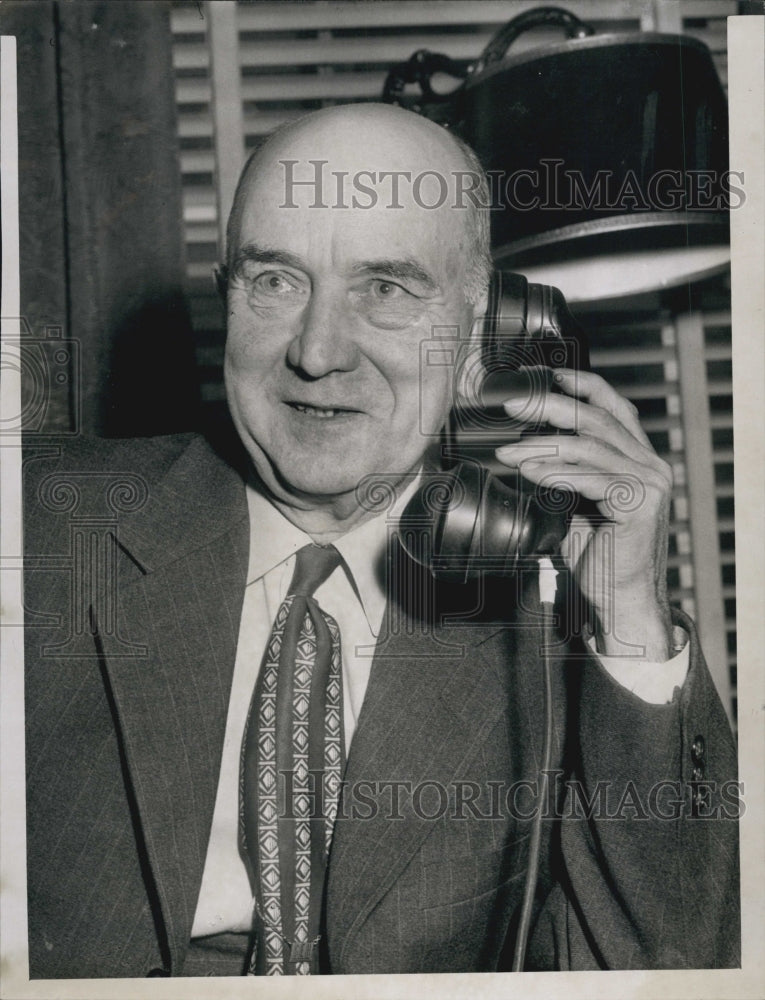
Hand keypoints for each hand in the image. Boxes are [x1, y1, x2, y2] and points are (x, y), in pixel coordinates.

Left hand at [495, 368, 673, 660]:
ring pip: (589, 446)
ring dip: (541, 447)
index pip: (614, 408)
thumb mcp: (576, 505)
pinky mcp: (640, 504)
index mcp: (639, 458)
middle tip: (512, 404)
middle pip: (596, 419)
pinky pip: (591, 478)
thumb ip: (562, 476)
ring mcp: (650, 483)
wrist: (619, 598)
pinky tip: (530, 475)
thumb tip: (523, 450)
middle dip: (550, 407)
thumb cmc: (596, 554)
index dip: (583, 385)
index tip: (547, 375)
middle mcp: (650, 465)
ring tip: (507, 452)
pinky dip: (555, 474)